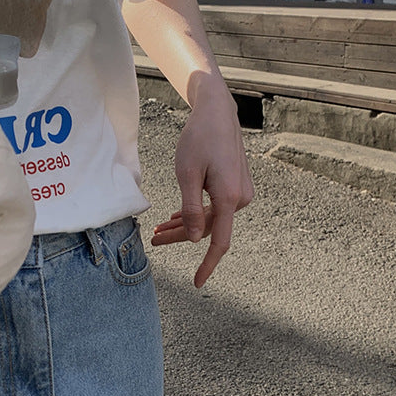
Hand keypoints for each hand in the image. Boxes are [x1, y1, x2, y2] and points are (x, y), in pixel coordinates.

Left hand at [151, 87, 253, 287]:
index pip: (219, 241)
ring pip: (210, 218)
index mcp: (229, 197)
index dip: (207, 265)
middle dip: (180, 236)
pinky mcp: (237, 185)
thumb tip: (192, 239)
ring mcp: (241, 192)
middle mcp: (241, 198)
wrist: (217, 112)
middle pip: (209, 229)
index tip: (197, 283)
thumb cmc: (200, 138)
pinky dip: (195, 212)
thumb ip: (191, 209)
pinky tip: (176, 216)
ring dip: (186, 225)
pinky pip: (215, 207)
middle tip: (153, 239)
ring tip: (159, 229)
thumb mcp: (187, 173)